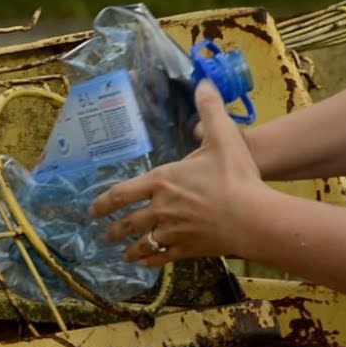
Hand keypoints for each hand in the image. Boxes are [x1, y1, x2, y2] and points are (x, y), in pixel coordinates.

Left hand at [88, 80, 265, 266]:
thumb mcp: (222, 135)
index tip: (93, 209)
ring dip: (131, 248)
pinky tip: (146, 264)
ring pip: (144, 243)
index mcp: (162, 181)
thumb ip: (210, 108)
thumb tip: (204, 82)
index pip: (123, 193)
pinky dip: (151, 261)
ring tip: (122, 255)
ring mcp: (173, 232)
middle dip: (114, 229)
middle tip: (104, 235)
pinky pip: (163, 258)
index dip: (105, 202)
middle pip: (129, 222)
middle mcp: (161, 209)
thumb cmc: (235, 175)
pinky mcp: (189, 250)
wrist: (252, 216)